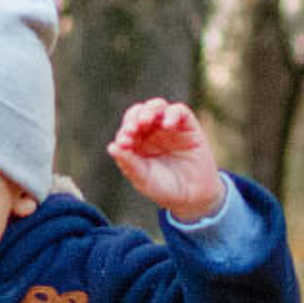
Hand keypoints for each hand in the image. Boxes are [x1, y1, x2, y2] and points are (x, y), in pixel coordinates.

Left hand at [107, 98, 222, 221]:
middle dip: (134, 116)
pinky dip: (172, 114)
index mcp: (137, 143)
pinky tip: (167, 125)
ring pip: (157, 106)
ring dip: (150, 110)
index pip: (127, 128)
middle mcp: (152, 133)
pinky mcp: (188, 126)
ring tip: (145, 121)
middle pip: (140, 112)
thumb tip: (111, 146)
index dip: (124, 131)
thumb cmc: (164, 188)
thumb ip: (128, 162)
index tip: (125, 142)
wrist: (192, 196)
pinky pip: (179, 111)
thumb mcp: (143, 178)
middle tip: (133, 129)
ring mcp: (170, 128)